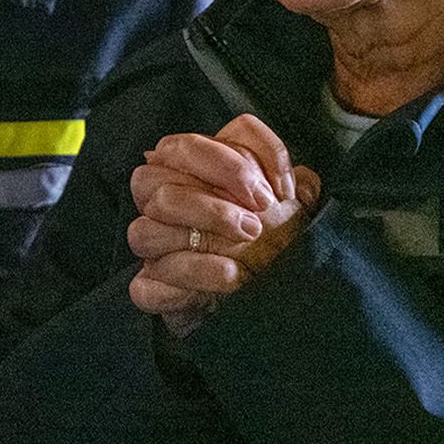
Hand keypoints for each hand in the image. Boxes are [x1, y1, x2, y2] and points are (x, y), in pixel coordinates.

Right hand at [126, 114, 320, 335]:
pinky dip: (193, 277)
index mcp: (184, 171)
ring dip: (201, 236)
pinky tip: (231, 276)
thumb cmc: (269, 243)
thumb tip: (299, 181)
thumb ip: (293, 182)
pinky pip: (148, 285)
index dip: (229, 164)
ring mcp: (150, 249)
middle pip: (151, 181)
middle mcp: (157, 203)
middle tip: (258, 223)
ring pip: (143, 231)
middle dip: (212, 202)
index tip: (272, 194)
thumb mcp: (291, 206)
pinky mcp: (149, 290)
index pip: (184, 146)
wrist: (262, 298)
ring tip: (248, 245)